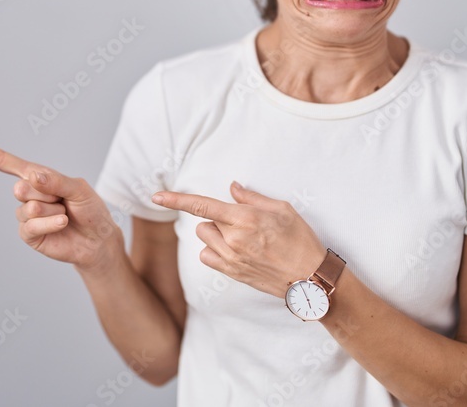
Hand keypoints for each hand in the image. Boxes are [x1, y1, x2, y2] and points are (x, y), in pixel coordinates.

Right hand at [0, 139, 122, 271]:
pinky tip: (62, 224)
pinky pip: (31, 225)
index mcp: (37, 176)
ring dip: (53, 211)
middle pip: (22, 187)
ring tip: (65, 215)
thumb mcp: (79, 188)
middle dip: (49, 194)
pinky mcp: (28, 234)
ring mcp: (25, 215)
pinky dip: (51, 223)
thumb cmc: (90, 209)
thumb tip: (32, 176)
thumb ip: (56, 181)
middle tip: (64, 201)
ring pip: (29, 207)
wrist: (98, 240)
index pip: (5, 163)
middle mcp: (27, 194)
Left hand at [151, 181, 325, 297]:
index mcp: (245, 219)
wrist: (309, 278)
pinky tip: (236, 252)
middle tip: (241, 223)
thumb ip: (252, 198)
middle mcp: (234, 239)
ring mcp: (231, 259)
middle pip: (203, 223)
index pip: (202, 206)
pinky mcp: (232, 273)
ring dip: (216, 235)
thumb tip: (232, 188)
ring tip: (241, 238)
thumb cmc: (300, 240)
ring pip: (205, 239)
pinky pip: (207, 257)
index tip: (156, 196)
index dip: (176, 200)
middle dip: (217, 219)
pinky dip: (215, 252)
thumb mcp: (282, 210)